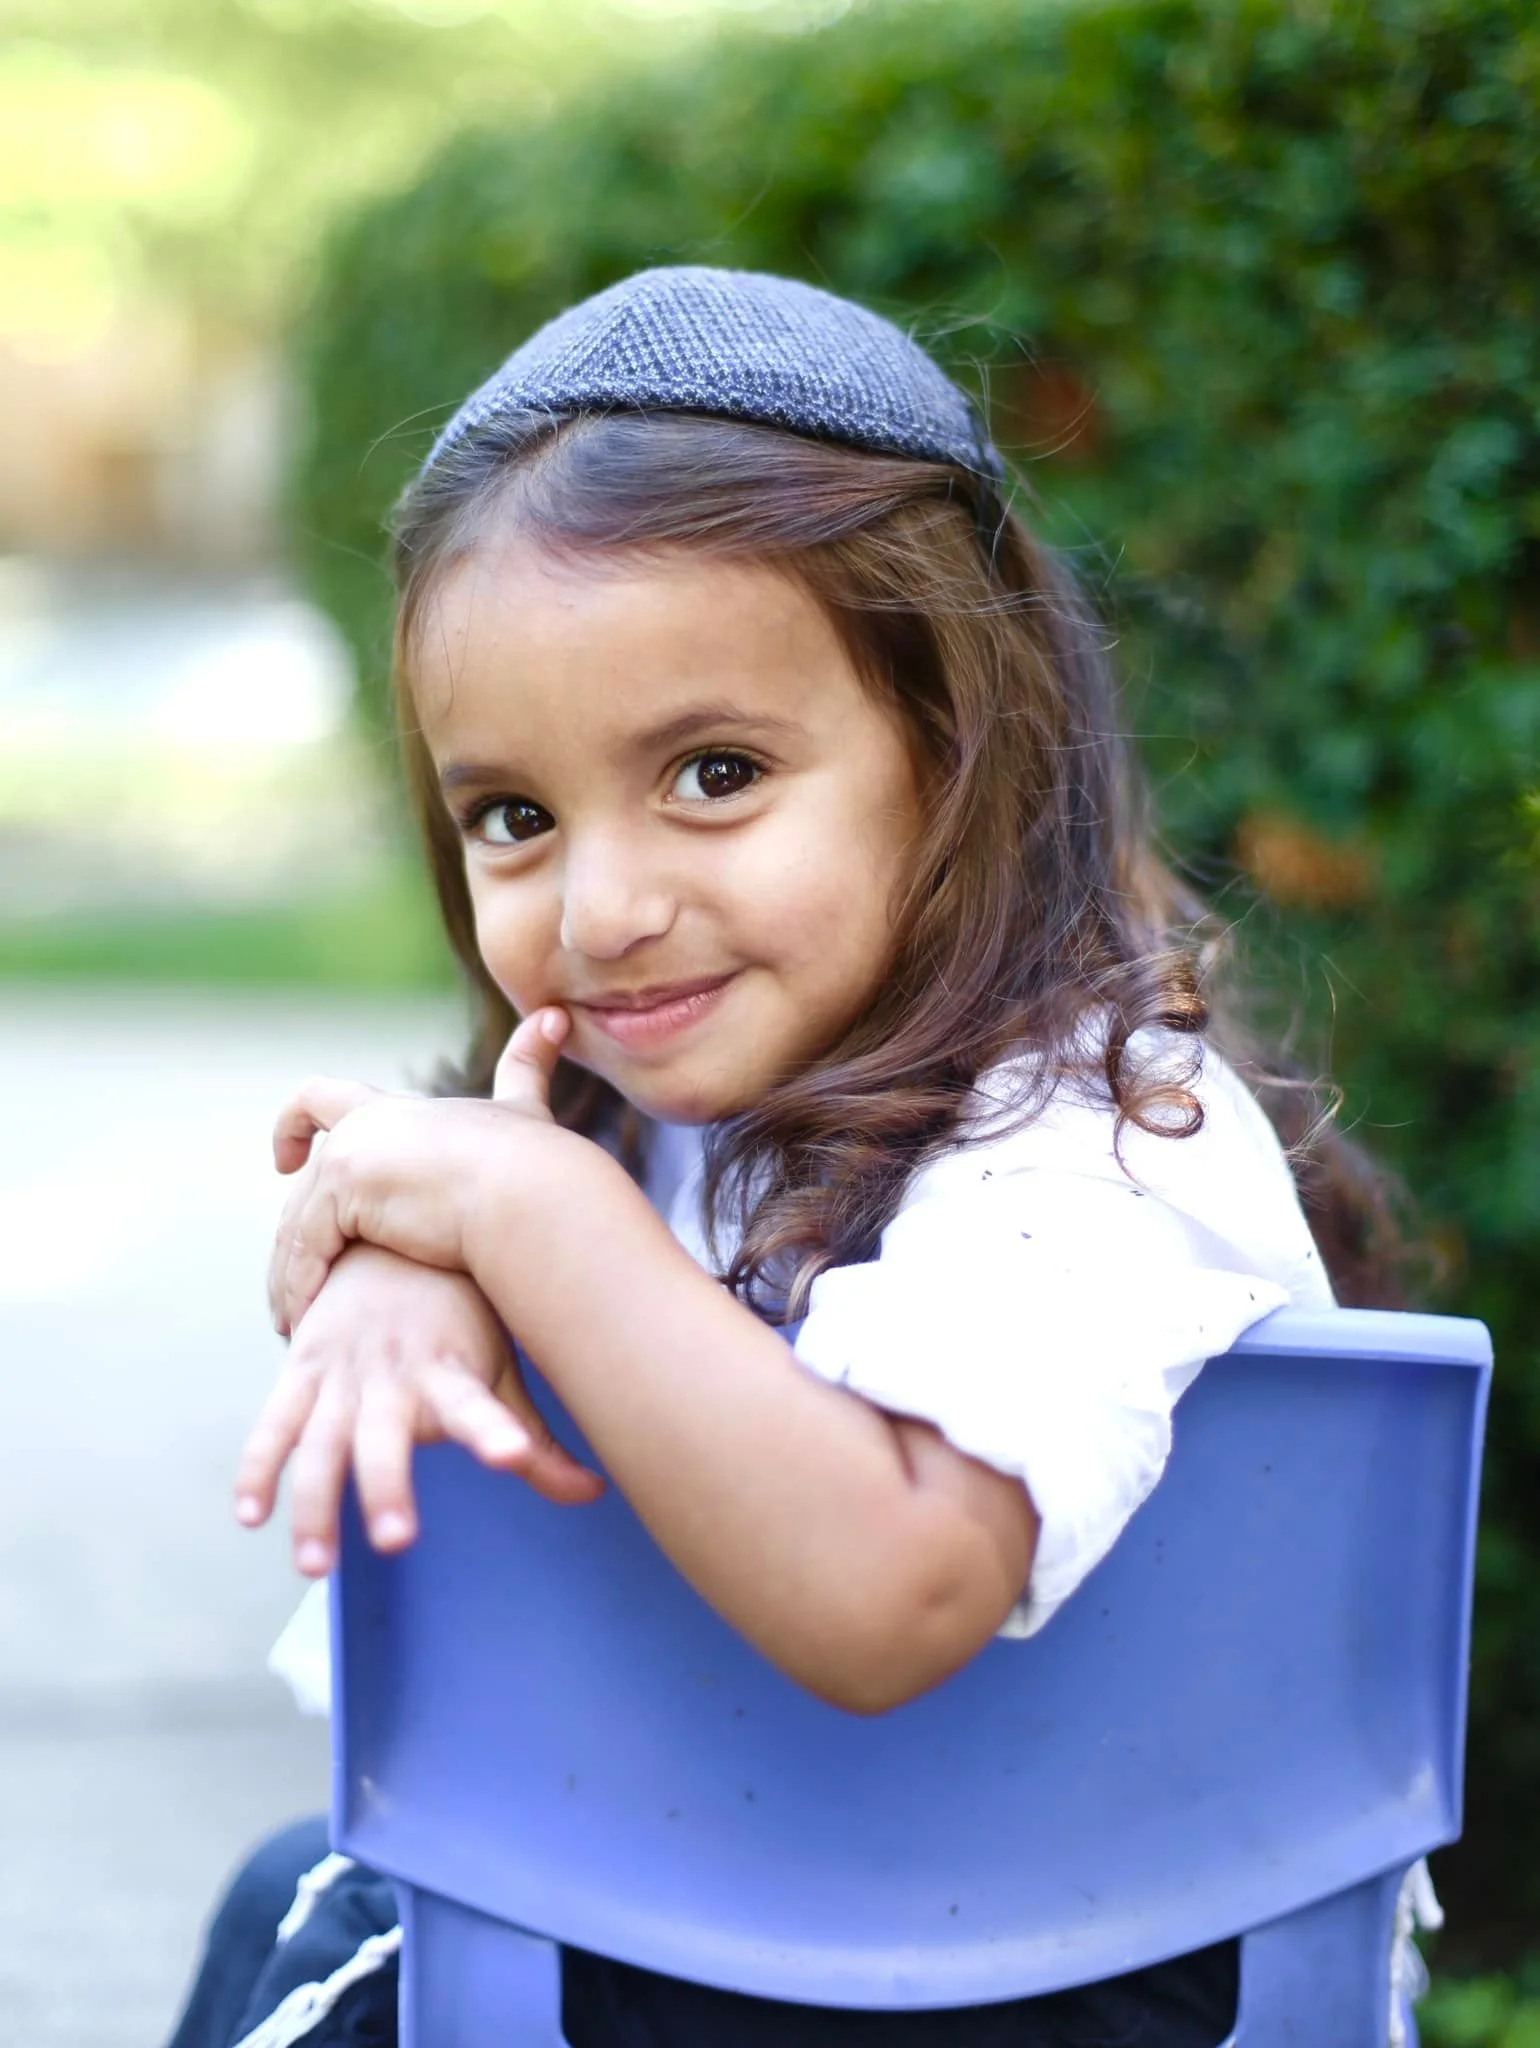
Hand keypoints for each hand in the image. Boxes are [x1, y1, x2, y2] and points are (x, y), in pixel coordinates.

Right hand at [237, 1241, 603, 1573]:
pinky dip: (258, 1468)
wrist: (391, 1242)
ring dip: (314, 1503)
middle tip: (397, 1539)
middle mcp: (391, 1375)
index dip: (495, 1431)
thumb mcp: (501, 1372)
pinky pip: (273, 1426)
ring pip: (320, 1443)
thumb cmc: (458, 1317)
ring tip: (317, 1566)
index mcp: (448, 1371)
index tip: (512, 1456)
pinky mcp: (302, 1374)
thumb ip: (537, 1442)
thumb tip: (597, 1491)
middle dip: (387, 1487)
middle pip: (384, 1438)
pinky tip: (251, 1515)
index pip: (476, 1405)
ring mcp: (341, 1375)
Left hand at [268, 1007, 569, 1334]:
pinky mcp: (345, 1191)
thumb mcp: (524, 1111)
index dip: (295, 1123)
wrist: (533, 1189)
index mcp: (395, 1111)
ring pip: (297, 1221)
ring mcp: (351, 1156)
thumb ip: (530, 1067)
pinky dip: (302, 1286)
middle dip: (292, 1228)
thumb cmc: (537, 1161)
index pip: (322, 1098)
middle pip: (302, 1180)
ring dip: (292, 1272)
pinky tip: (306, 1321)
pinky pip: (307, 1248)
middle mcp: (363, 1126)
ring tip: (294, 1317)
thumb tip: (555, 1016)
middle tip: (293, 1277)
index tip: (284, 1160)